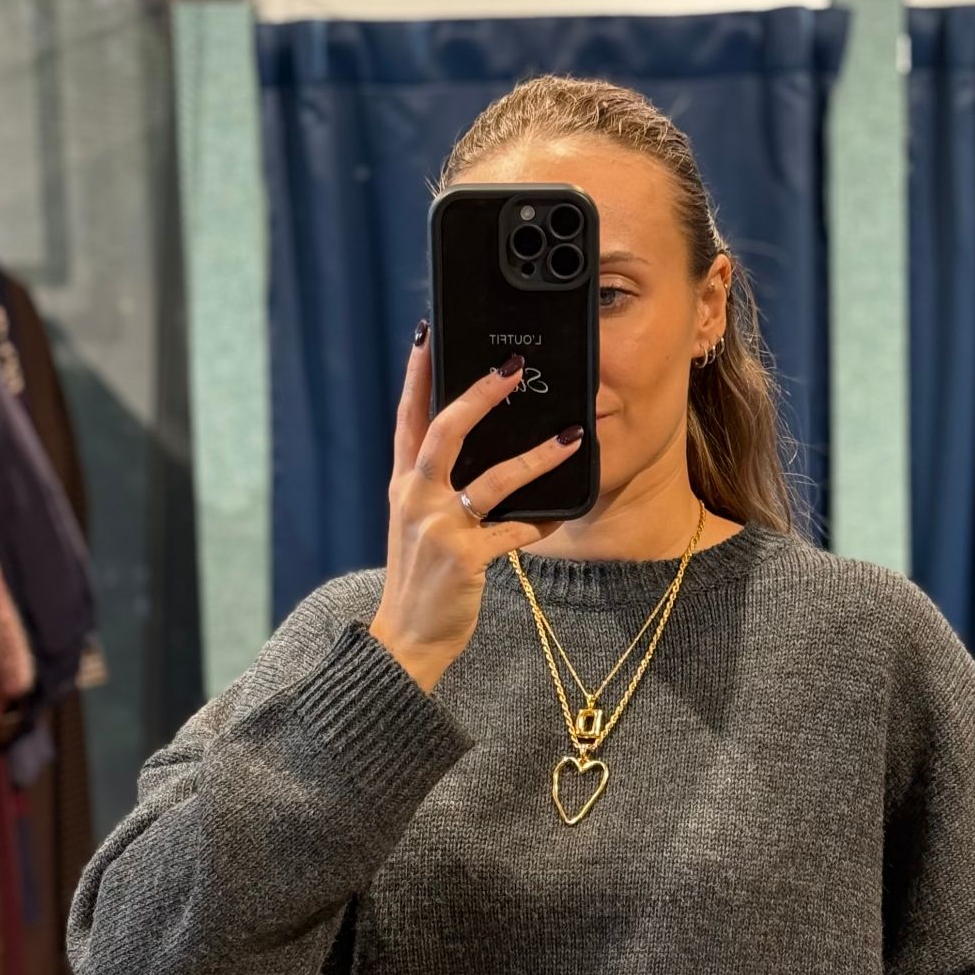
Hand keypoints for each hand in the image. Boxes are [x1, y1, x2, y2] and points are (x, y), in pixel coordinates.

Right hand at [371, 326, 585, 688]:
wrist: (407, 641)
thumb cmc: (421, 581)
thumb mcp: (416, 527)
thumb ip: (436, 489)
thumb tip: (479, 451)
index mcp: (403, 486)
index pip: (407, 418)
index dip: (416, 374)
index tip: (429, 334)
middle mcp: (416, 499)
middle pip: (446, 431)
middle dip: (480, 394)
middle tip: (512, 367)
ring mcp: (439, 528)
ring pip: (492, 479)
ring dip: (536, 456)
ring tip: (571, 436)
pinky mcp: (465, 558)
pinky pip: (514, 533)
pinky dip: (540, 525)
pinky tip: (560, 517)